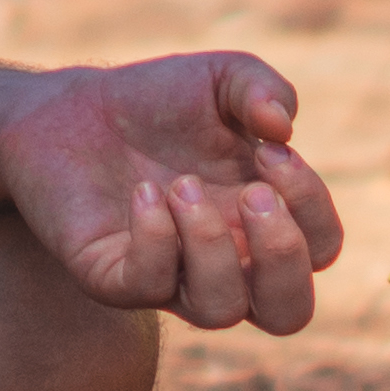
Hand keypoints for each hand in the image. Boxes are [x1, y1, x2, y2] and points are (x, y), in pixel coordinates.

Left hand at [0, 53, 348, 331]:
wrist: (69, 110)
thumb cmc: (156, 103)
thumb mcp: (220, 78)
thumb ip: (262, 88)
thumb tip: (282, 127)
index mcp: (262, 221)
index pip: (320, 247)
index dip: (310, 205)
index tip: (269, 148)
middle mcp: (224, 262)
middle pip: (289, 312)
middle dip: (282, 256)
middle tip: (250, 194)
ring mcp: (169, 277)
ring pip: (219, 310)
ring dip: (211, 245)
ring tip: (181, 185)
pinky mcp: (111, 277)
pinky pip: (147, 287)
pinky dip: (154, 240)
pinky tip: (143, 192)